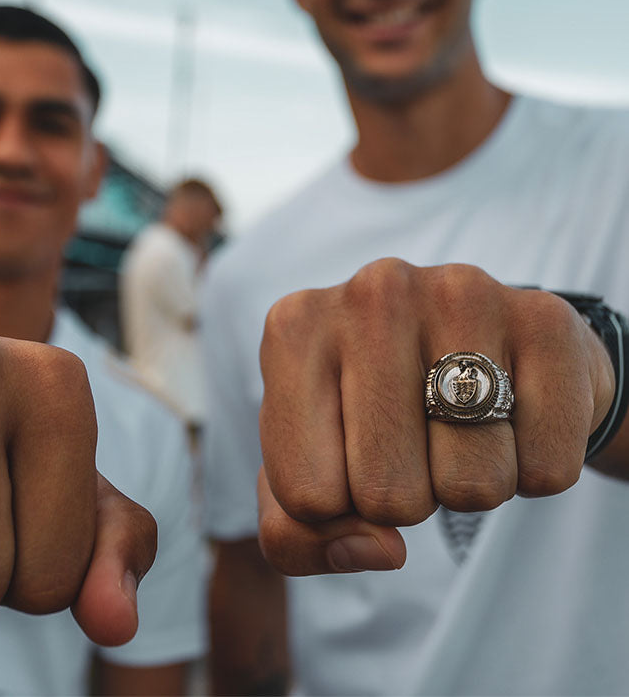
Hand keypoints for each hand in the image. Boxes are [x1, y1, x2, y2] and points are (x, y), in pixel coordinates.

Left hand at [257, 259, 615, 575]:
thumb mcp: (308, 472)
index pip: (307, 494)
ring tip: (461, 426)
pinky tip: (514, 416)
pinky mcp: (545, 319)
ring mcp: (460, 294)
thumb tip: (379, 548)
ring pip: (470, 485)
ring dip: (470, 484)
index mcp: (294, 327)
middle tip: (413, 443)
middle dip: (405, 498)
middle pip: (386, 493)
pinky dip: (533, 470)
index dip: (337, 506)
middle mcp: (372, 293)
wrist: (480, 352)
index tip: (351, 455)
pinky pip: (546, 470)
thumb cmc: (371, 417)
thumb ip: (296, 538)